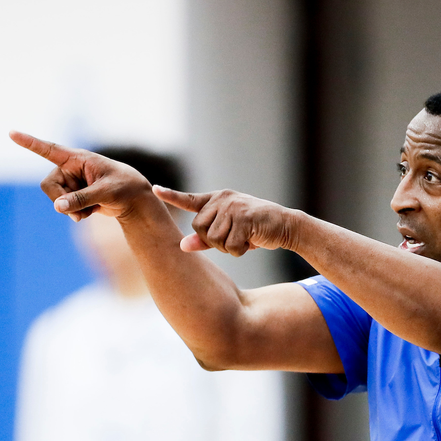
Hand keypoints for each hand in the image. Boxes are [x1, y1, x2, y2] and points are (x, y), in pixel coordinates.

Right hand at [9, 131, 161, 222]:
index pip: (49, 149)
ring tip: (91, 210)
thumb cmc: (124, 188)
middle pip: (48, 185)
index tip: (11, 133)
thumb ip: (82, 199)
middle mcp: (70, 168)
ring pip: (55, 199)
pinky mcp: (74, 195)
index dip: (30, 143)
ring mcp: (71, 182)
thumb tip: (58, 207)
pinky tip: (92, 211)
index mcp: (77, 158)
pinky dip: (76, 213)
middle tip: (79, 211)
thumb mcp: (105, 192)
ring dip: (71, 209)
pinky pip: (63, 207)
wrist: (134, 200)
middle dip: (61, 200)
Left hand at [154, 187, 301, 256]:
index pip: (189, 199)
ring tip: (244, 237)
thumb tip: (181, 246)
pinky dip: (241, 250)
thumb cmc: (254, 229)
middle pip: (198, 229)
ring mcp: (233, 207)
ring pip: (213, 240)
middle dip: (213, 241)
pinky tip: (252, 240)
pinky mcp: (245, 218)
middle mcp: (222, 199)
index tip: (155, 189)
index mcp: (217, 199)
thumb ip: (204, 239)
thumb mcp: (228, 232)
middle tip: (233, 238)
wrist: (285, 225)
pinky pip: (231, 246)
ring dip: (229, 247)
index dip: (171, 196)